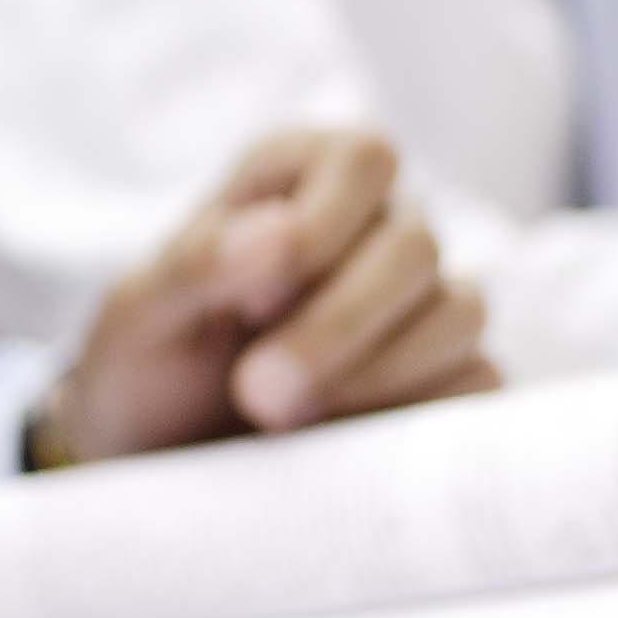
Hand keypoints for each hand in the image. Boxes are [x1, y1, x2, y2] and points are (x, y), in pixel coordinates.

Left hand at [46, 128, 497, 461]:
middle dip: (337, 326)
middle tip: (254, 392)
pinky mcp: (452, 378)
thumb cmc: (151, 363)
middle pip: (417, 246)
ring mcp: (423, 303)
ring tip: (278, 417)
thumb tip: (282, 235)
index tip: (251, 300)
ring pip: (459, 314)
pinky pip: (478, 384)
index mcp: (300, 176)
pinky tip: (338, 439)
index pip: (364, 158)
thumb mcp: (139, 314)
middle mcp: (376, 226)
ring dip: (372, 375)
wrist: (164, 458)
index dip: (323, 226)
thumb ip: (196, 265)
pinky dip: (412, 416)